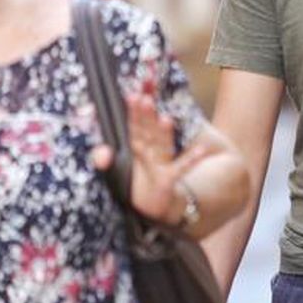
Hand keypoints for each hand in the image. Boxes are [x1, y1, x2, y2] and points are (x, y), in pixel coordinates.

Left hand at [93, 90, 207, 224]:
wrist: (153, 207)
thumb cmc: (134, 185)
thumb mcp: (114, 172)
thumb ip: (104, 159)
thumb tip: (101, 153)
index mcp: (136, 146)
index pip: (133, 126)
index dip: (132, 112)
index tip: (131, 96)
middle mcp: (150, 150)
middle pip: (147, 131)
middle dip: (146, 116)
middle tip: (144, 99)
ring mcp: (161, 162)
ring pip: (162, 145)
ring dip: (164, 133)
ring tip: (165, 119)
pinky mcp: (169, 178)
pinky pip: (181, 167)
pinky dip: (191, 159)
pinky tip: (201, 150)